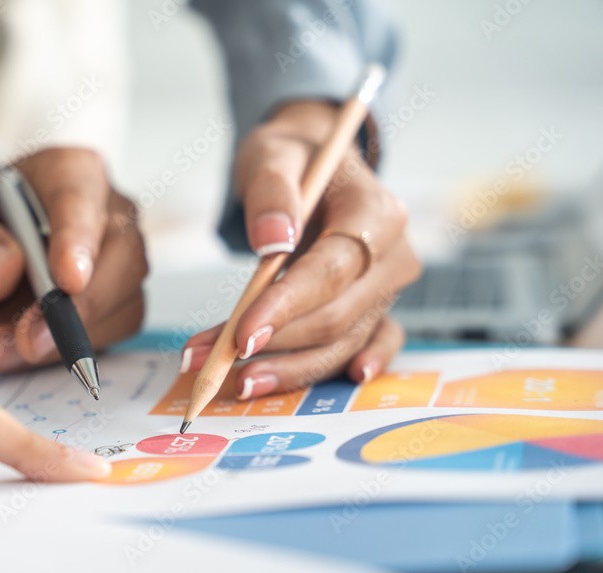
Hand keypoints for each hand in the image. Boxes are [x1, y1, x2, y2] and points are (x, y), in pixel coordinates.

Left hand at [0, 148, 147, 371]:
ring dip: (59, 342)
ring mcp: (115, 268)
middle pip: (124, 259)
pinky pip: (104, 341)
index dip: (78, 240)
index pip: (83, 199)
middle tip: (26, 342)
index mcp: (67, 173)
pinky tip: (9, 356)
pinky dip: (57, 358)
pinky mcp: (111, 313)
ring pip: (120, 308)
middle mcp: (105, 217)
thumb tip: (3, 267)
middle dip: (78, 308)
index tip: (67, 282)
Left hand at [182, 101, 420, 397]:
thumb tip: (272, 237)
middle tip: (211, 360)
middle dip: (272, 344)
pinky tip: (312, 387)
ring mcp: (387, 289)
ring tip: (230, 379)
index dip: (286, 307)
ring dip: (285, 367)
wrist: (314, 165)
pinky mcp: (376, 310)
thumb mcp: (273, 154)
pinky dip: (337, 372)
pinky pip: (362, 349)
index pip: (331, 271)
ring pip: (341, 343)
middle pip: (336, 317)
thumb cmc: (293, 160)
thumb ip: (273, 189)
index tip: (241, 335)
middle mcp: (392, 257)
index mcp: (376, 213)